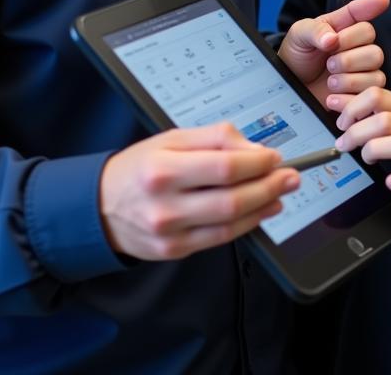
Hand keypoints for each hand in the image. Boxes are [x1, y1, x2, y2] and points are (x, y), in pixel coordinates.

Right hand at [99, 122, 299, 260]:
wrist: (99, 207)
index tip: (275, 156)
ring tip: (281, 192)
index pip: (224, 167)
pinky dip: (247, 224)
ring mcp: (170, 233)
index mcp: (163, 169)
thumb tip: (254, 148)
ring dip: (264, 206)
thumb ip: (214, 138)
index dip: (257, 163)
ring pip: (231, 222)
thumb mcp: (172, 139)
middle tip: (290, 176)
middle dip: (269, 186)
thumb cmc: (139, 168)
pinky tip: (261, 211)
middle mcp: (166, 205)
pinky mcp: (175, 251)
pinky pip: (220, 239)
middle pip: (232, 198)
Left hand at [278, 0, 388, 111]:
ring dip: (350, 78)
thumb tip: (332, 39)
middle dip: (349, 58)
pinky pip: (372, 91)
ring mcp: (364, 70)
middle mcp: (359, 46)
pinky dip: (350, 94)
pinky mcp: (363, 92)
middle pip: (374, 49)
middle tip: (329, 63)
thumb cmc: (298, 54)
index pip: (361, 16)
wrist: (292, 84)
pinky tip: (334, 94)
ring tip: (330, 81)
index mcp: (344, 27)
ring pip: (376, 72)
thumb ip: (315, 31)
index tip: (383, 0)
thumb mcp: (299, 35)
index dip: (371, 6)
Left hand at [333, 88, 390, 213]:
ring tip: (367, 158)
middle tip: (343, 143)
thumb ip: (386, 112)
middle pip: (382, 120)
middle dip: (354, 131)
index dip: (352, 105)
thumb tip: (348, 107)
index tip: (340, 119)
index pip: (377, 95)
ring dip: (374, 150)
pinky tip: (390, 182)